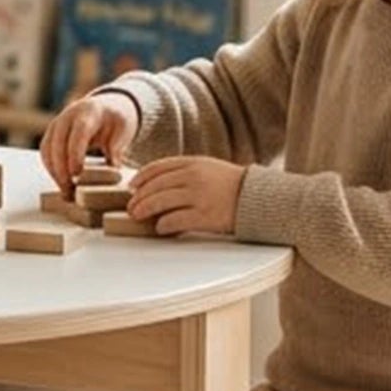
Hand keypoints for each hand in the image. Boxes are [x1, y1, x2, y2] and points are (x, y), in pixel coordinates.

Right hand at [39, 91, 137, 195]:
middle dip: (61, 169)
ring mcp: (55, 126)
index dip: (75, 154)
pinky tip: (62, 184)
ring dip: (54, 172)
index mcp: (88, 112)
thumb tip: (112, 168)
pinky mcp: (50, 136)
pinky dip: (51, 170)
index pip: (78, 133)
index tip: (77, 174)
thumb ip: (117, 147)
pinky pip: (45, 154)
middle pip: (57, 143)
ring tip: (67, 192)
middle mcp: (67, 117)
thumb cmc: (114, 119)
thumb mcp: (123, 129)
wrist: (103, 108)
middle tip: (69, 190)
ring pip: (47, 150)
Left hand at [126, 156, 244, 237]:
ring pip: (160, 202)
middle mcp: (194, 177)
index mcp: (194, 163)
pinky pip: (175, 221)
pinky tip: (160, 227)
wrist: (260, 199)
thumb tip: (158, 183)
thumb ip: (186, 171)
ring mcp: (199, 197)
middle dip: (139, 197)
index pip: (158, 167)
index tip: (132, 186)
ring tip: (137, 216)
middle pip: (155, 186)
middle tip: (131, 207)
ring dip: (144, 210)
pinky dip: (163, 225)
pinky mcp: (205, 217)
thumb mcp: (210, 168)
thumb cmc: (233, 185)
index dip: (141, 177)